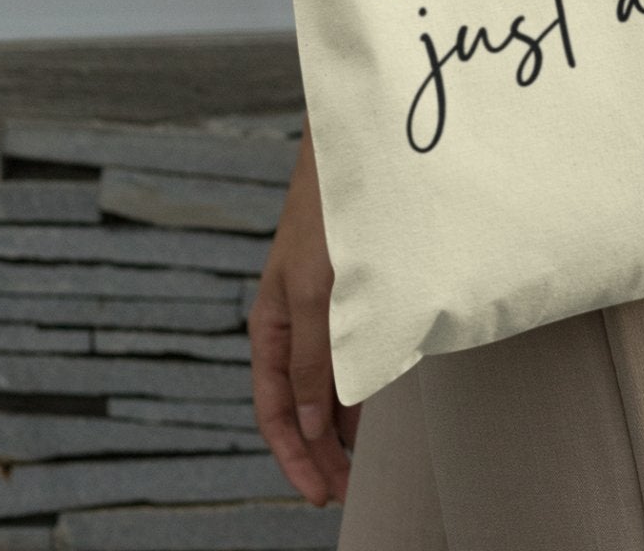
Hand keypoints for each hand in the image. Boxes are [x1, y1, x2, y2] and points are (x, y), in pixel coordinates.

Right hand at [248, 117, 359, 506]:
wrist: (357, 149)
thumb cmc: (328, 212)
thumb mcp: (315, 290)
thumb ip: (313, 357)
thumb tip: (312, 424)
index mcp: (271, 325)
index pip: (276, 411)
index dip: (296, 457)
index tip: (320, 495)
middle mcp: (293, 323)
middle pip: (298, 407)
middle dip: (318, 455)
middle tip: (345, 493)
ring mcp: (321, 310)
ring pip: (323, 386)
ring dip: (337, 429)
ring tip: (359, 466)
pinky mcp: (350, 296)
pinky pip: (344, 358)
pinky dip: (354, 392)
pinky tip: (372, 410)